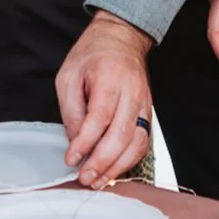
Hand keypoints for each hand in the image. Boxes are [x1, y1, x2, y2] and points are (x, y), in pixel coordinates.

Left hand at [55, 11, 154, 189]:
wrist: (122, 38)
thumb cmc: (92, 55)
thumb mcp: (69, 76)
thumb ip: (72, 110)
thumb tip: (76, 142)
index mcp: (109, 77)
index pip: (99, 117)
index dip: (85, 143)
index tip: (71, 159)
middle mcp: (131, 91)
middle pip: (121, 134)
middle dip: (102, 161)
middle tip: (85, 177)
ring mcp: (144, 102)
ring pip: (137, 142)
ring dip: (118, 166)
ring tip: (99, 181)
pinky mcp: (148, 112)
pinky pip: (143, 141)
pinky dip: (130, 159)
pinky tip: (114, 170)